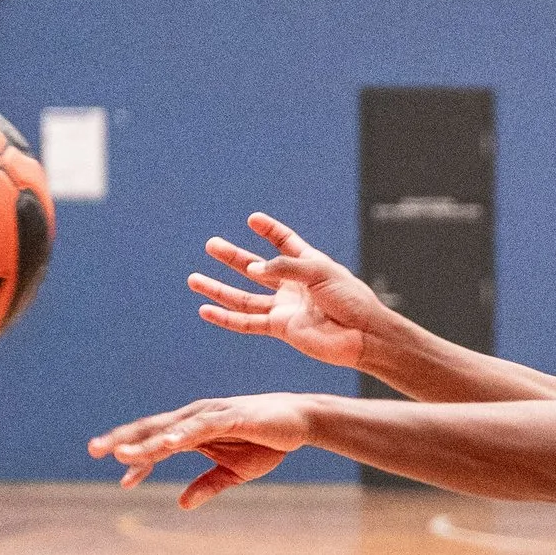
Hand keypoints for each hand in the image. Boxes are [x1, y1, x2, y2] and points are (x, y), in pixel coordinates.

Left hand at [88, 392, 315, 504]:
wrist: (301, 420)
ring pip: (170, 429)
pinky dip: (181, 434)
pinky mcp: (229, 416)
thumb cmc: (268, 441)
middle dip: (123, 440)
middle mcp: (195, 417)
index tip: (123, 482)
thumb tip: (182, 505)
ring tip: (121, 454)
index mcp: (193, 430)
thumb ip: (208, 485)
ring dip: (145, 442)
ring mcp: (210, 414)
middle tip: (93, 450)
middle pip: (152, 429)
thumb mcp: (235, 472)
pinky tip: (166, 444)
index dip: (139, 461)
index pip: (157, 444)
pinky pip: (200, 426)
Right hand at [189, 214, 384, 373]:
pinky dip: (225, 318)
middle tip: (210, 244)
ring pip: (244, 297)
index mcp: (308, 264)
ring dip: (219, 289)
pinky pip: (247, 322)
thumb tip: (252, 270)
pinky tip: (205, 310)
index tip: (253, 219)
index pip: (284, 241)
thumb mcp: (319, 272)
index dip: (270, 230)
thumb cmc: (350, 299)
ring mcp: (285, 307)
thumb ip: (284, 267)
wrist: (363, 335)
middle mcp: (292, 284)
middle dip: (233, 257)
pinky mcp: (280, 328)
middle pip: (256, 267)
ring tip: (193, 278)